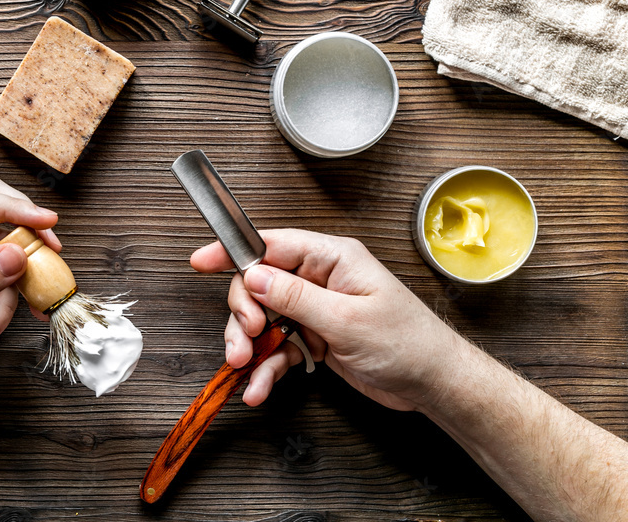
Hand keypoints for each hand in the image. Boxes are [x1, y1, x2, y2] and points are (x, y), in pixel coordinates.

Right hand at [191, 229, 466, 411]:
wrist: (432, 384)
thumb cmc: (407, 344)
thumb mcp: (346, 320)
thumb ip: (295, 297)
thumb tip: (253, 275)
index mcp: (332, 259)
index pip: (270, 244)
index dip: (232, 252)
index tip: (201, 262)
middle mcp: (320, 279)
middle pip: (258, 285)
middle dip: (243, 314)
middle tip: (244, 339)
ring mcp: (315, 309)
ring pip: (262, 319)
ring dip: (248, 346)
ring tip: (245, 369)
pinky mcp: (314, 337)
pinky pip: (276, 348)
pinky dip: (264, 368)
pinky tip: (258, 388)